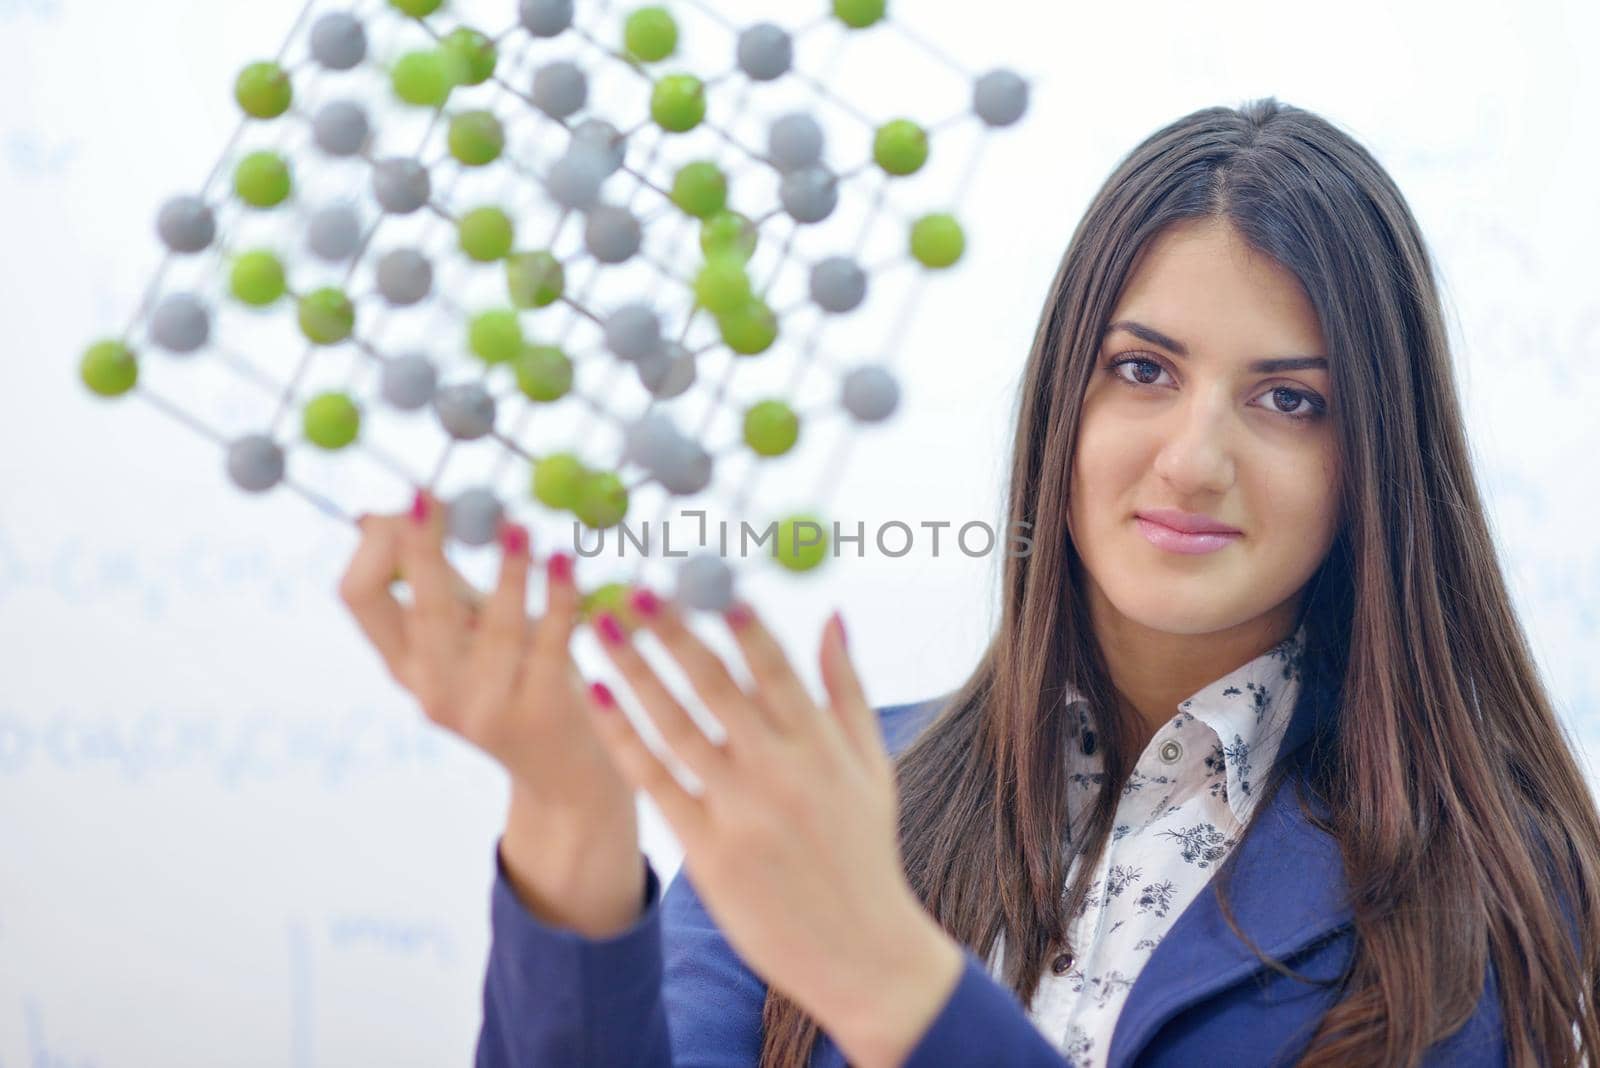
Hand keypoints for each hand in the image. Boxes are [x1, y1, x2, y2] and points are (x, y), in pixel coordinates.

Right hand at [337, 489, 629, 817]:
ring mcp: (486, 708)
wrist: (566, 776)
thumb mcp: (466, 636)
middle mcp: (434, 690)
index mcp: (405, 666)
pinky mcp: (541, 713)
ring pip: (495, 627)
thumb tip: (374, 515)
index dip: (378, 545)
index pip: (360, 598)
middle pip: (421, 609)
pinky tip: (565, 561)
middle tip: (435, 495)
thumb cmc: (514, 681)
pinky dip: (559, 598)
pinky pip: (551, 643)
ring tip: (521, 525)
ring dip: (509, 570)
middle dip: (425, 548)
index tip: (414, 500)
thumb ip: (432, 580)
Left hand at [581, 591, 964, 1067]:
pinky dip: (623, 736)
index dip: (736, 618)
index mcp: (821, 745)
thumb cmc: (866, 853)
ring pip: (675, 726)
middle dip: (670, 631)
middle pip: (714, 686)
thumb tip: (833, 615)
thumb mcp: (872, 768)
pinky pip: (655, 782)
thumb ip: (846, 690)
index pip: (773, 666)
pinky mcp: (708, 852)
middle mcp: (780, 772)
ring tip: (599, 627)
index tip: (702, 574)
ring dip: (633, 671)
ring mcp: (742, 812)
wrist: (862, 953)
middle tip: (631, 587)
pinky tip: (596, 695)